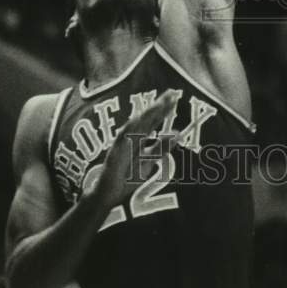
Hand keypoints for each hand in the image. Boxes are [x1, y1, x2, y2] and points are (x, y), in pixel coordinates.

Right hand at [89, 88, 179, 208]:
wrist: (108, 194)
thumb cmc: (127, 176)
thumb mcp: (149, 161)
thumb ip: (161, 147)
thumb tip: (178, 133)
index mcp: (141, 138)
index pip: (154, 120)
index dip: (165, 108)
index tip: (176, 96)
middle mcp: (132, 137)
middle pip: (147, 118)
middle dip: (159, 105)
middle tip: (172, 93)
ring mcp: (122, 143)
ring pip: (136, 125)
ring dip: (146, 114)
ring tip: (159, 104)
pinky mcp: (114, 153)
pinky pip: (122, 139)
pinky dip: (129, 129)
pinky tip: (136, 120)